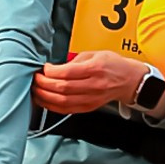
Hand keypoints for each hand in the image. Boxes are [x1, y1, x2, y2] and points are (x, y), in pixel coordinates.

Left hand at [32, 51, 146, 114]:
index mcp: (95, 68)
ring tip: (36, 90)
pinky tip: (44, 101)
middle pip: (62, 88)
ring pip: (63, 101)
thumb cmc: (112, 65)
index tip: (43, 68)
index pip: (67, 72)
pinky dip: (53, 106)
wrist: (129, 80)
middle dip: (44, 84)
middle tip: (35, 79)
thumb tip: (54, 68)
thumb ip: (74, 60)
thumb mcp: (94, 54)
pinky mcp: (89, 108)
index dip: (50, 71)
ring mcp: (91, 99)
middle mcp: (93, 85)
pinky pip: (67, 110)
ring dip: (45, 97)